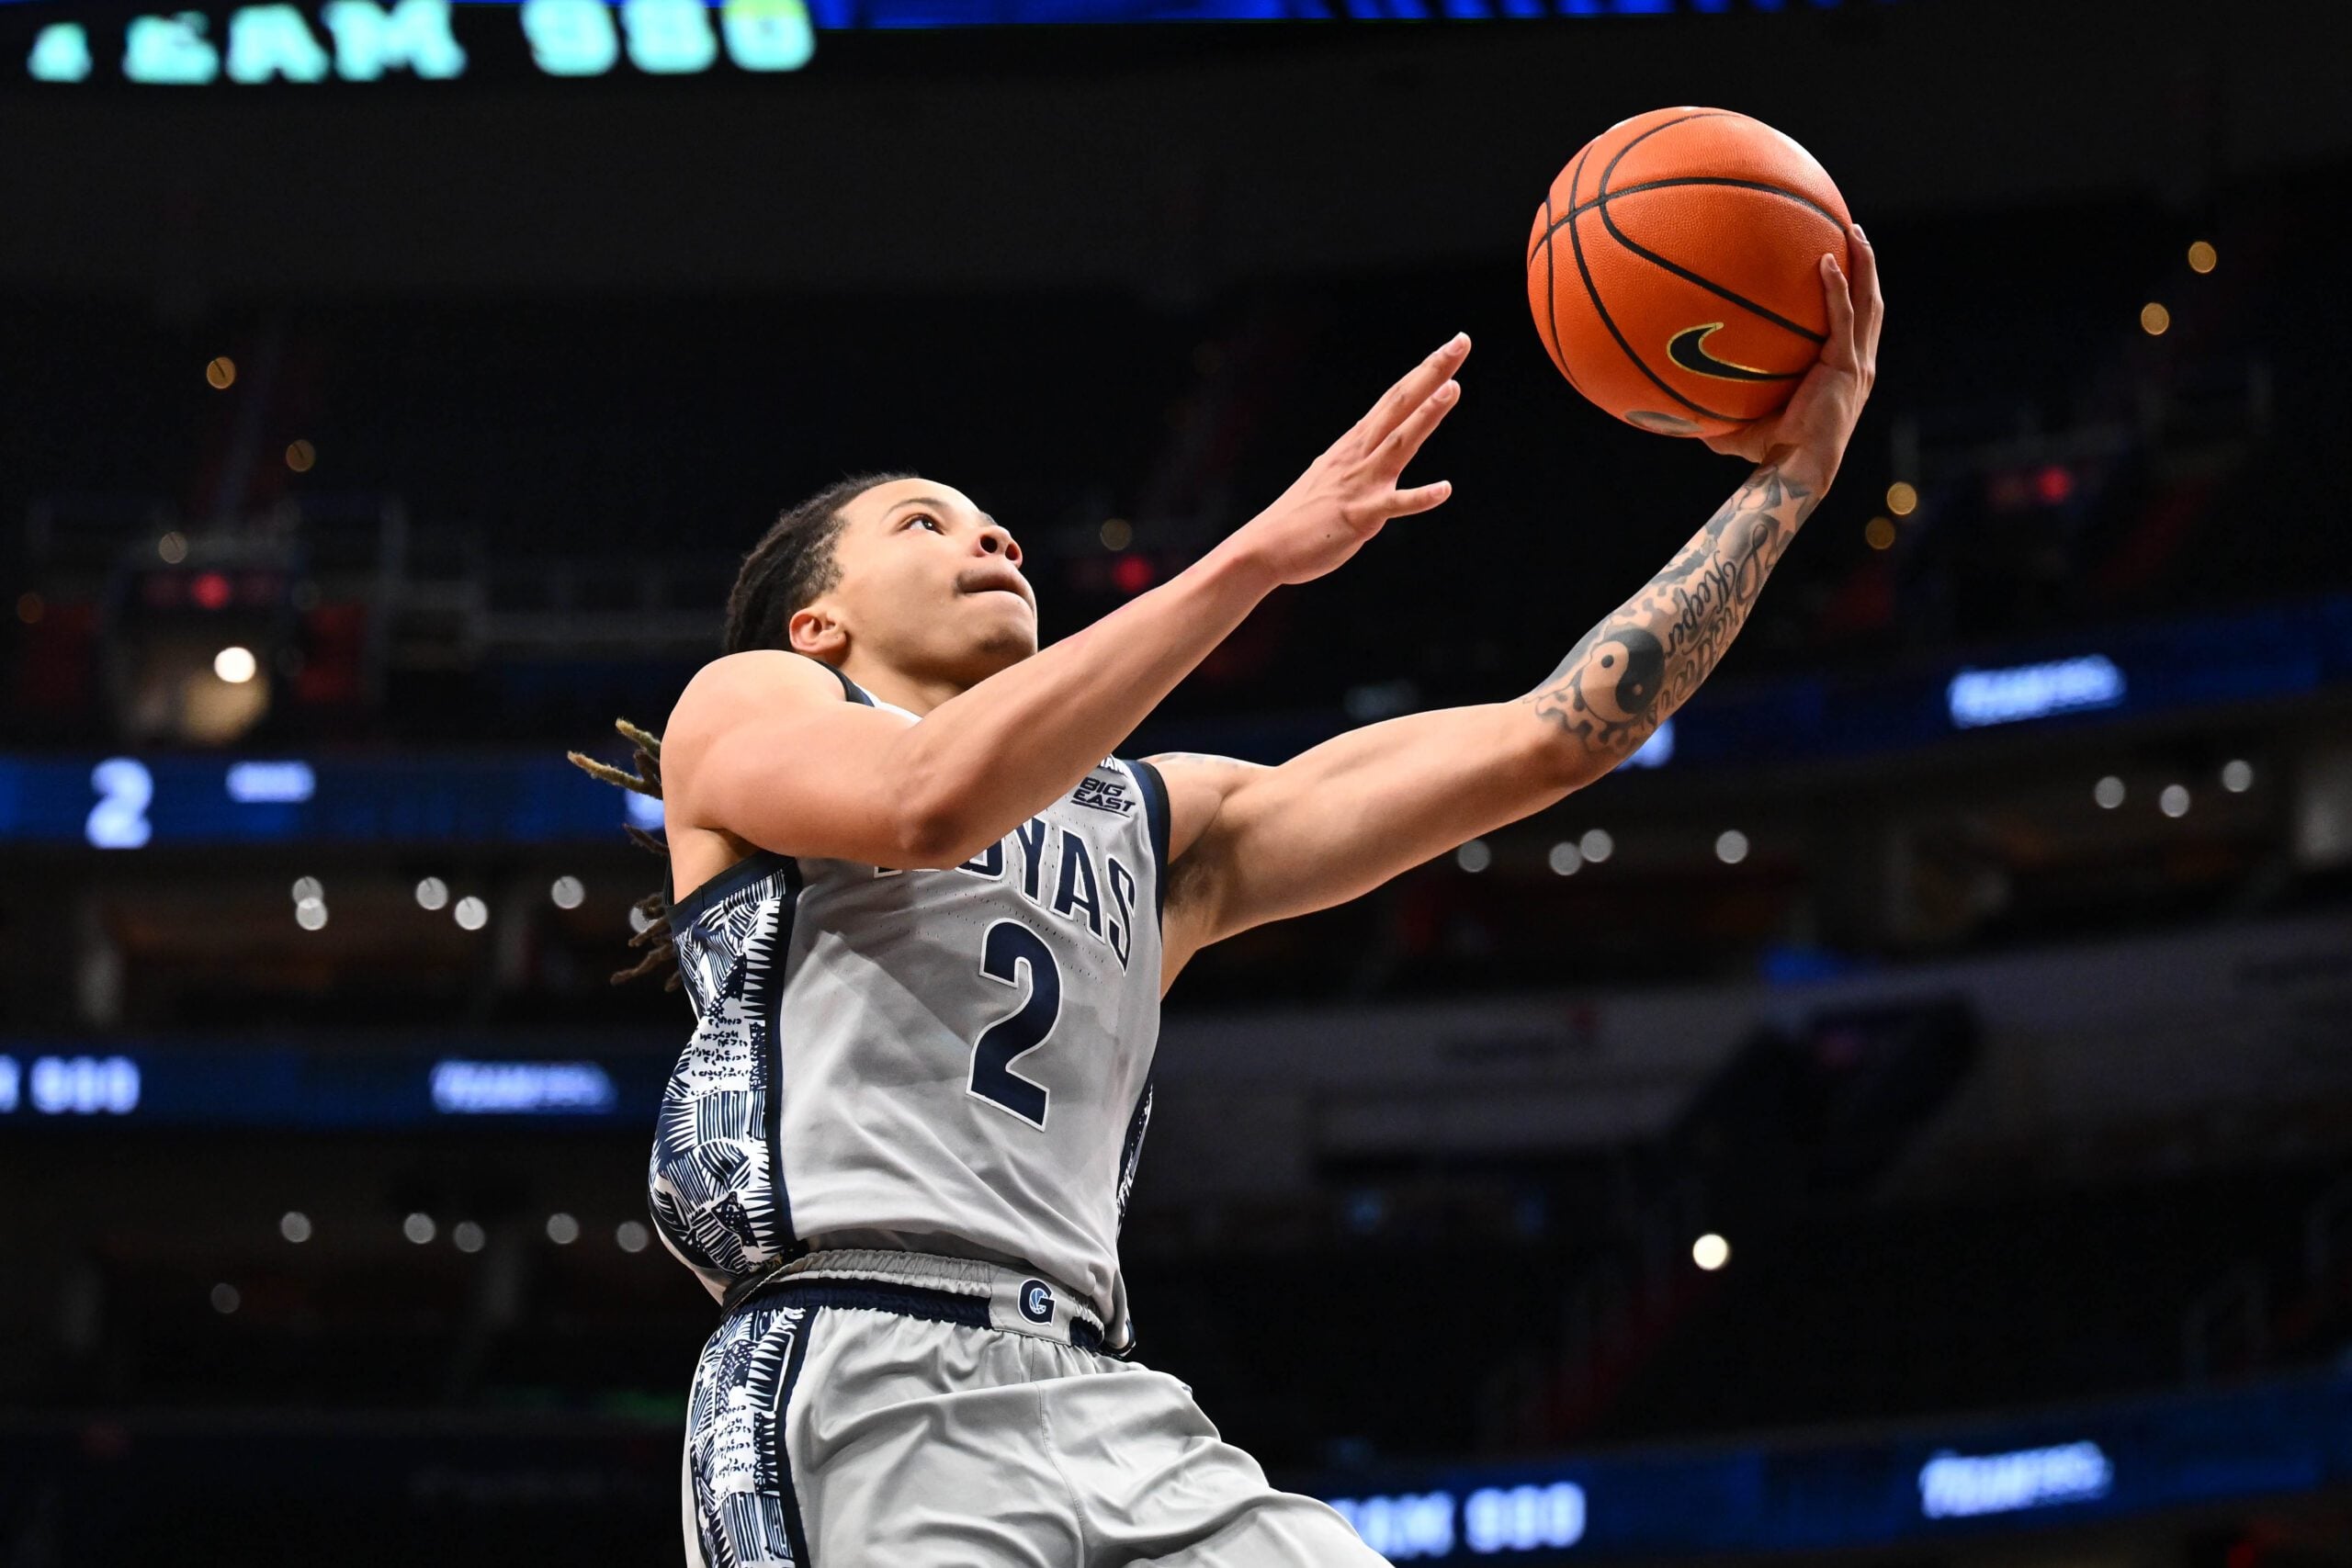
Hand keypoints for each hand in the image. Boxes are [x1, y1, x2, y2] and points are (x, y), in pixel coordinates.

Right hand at [1227, 334, 1468, 586]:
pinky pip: (1393, 506)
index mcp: (1355, 443)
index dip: (1426, 370)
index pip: (1396, 398)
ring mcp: (1359, 483)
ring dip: (1425, 416)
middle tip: (1460, 342)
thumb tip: (1377, 444)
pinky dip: (1419, 497)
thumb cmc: (1301, 515)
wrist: (1264, 547)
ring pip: (1399, 443)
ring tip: (1453, 389)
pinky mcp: (1358, 516)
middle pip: (1400, 406)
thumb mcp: (1335, 473)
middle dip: (1432, 374)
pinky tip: (1444, 489)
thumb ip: (1361, 457)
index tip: (1454, 344)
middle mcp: (1359, 455)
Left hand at [1703, 226, 1882, 484]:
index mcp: (1842, 372)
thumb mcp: (1746, 422)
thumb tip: (1681, 406)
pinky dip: (1836, 289)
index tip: (1842, 263)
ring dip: (1864, 265)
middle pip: (1870, 304)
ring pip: (1867, 303)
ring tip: (1854, 233)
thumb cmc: (1772, 454)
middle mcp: (1857, 364)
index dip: (1853, 293)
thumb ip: (1723, 408)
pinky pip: (1843, 318)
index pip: (1853, 325)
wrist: (1796, 470)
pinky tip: (1825, 262)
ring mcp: (1856, 364)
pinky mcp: (1847, 366)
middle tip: (1854, 234)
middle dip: (1866, 266)